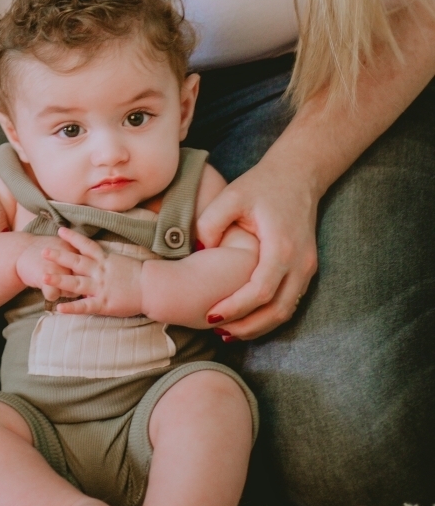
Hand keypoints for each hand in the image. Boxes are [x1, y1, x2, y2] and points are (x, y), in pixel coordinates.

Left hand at [46, 230, 143, 316]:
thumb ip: (110, 262)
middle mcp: (100, 272)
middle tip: (42, 251)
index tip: (60, 230)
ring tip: (43, 278)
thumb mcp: (124, 262)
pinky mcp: (104, 303)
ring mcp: (101, 287)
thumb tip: (101, 259)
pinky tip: (59, 309)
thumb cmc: (143, 275)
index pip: (86, 246)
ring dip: (59, 280)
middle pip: (76, 262)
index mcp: (106, 260)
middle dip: (59, 256)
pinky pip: (85, 306)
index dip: (72, 238)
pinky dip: (71, 308)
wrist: (153, 288)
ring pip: (76, 283)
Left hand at [194, 158, 318, 338]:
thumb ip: (210, 222)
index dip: (235, 308)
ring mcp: (307, 268)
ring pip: (285, 311)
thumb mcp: (232, 196)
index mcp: (281, 246)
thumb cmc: (263, 185)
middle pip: (276, 311)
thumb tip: (198, 252)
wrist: (299, 175)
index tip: (209, 314)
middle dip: (246, 326)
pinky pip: (289, 301)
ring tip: (227, 330)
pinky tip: (245, 317)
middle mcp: (300, 263)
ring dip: (258, 326)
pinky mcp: (306, 269)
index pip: (260, 291)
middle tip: (215, 329)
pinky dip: (268, 314)